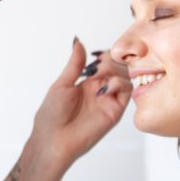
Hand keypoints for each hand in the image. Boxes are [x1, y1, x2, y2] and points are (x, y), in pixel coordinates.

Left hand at [29, 38, 130, 169]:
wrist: (54, 139)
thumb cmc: (52, 115)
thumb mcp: (62, 84)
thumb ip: (75, 63)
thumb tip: (78, 41)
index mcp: (88, 81)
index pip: (106, 61)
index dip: (106, 55)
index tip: (96, 55)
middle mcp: (101, 89)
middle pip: (119, 66)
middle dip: (110, 61)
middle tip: (96, 67)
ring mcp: (109, 100)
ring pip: (126, 76)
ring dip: (115, 70)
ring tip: (98, 77)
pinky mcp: (115, 111)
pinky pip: (127, 91)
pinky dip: (119, 84)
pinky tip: (104, 89)